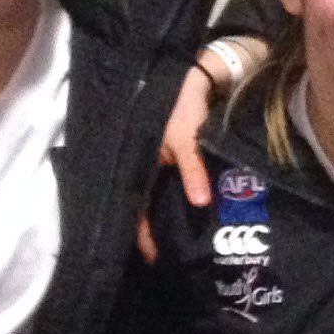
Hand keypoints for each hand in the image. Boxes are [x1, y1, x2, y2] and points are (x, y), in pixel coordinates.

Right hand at [141, 57, 229, 261]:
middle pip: (144, 204)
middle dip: (155, 229)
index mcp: (138, 163)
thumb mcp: (186, 141)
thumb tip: (198, 203)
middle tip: (171, 253)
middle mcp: (143, 165)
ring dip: (167, 214)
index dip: (142, 234)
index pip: (134, 208)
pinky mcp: (171, 156)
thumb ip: (192, 171)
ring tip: (183, 238)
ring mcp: (156, 161)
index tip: (155, 257)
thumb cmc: (182, 108)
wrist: (195, 76)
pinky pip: (172, 183)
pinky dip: (181, 197)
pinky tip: (195, 211)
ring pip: (158, 195)